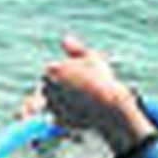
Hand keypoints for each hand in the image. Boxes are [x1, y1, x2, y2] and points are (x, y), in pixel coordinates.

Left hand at [40, 35, 153, 154]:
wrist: (110, 106)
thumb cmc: (102, 80)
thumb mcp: (92, 59)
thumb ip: (76, 49)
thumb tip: (65, 39)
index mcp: (53, 68)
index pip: (51, 70)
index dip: (65, 75)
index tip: (79, 79)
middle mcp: (48, 86)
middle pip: (48, 86)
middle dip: (60, 89)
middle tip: (81, 92)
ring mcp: (51, 103)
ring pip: (52, 102)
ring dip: (62, 102)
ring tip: (82, 102)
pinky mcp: (56, 119)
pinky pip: (57, 118)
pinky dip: (66, 116)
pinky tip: (81, 113)